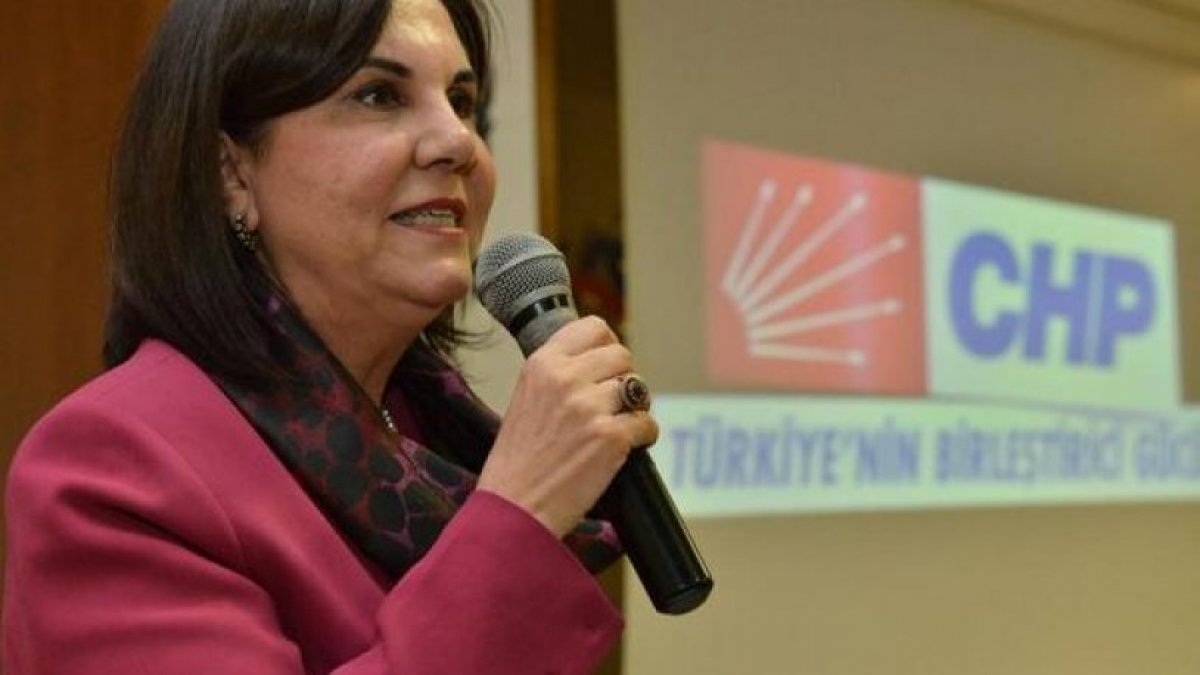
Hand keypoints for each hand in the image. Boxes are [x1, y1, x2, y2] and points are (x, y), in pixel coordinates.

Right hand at [476, 316, 658, 537]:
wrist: (514, 507)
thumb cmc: (518, 461)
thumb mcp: (526, 397)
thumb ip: (558, 374)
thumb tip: (599, 361)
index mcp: (542, 364)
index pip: (593, 328)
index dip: (607, 346)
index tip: (606, 366)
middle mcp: (565, 379)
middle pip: (622, 355)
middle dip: (623, 379)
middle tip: (612, 404)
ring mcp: (589, 407)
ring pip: (638, 388)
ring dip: (634, 408)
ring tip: (617, 426)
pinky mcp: (610, 437)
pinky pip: (647, 423)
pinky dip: (643, 436)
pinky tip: (625, 447)